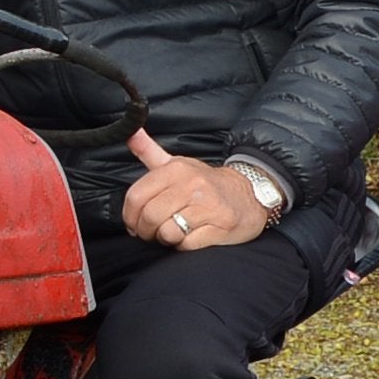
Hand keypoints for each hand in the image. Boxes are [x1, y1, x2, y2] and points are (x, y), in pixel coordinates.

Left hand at [122, 128, 267, 250]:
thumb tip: (129, 132)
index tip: (133, 222)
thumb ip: (148, 150)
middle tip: (152, 232)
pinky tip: (190, 237)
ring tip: (173, 232)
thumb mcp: (176, 163)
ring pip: (167, 232)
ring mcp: (208, 206)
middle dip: (146, 231)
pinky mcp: (221, 227)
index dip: (129, 216)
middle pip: (150, 217)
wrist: (250, 194)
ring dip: (165, 239)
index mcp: (176, 169)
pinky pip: (187, 244)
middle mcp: (192, 185)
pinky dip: (183, 246)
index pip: (136, 196)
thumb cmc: (206, 183)